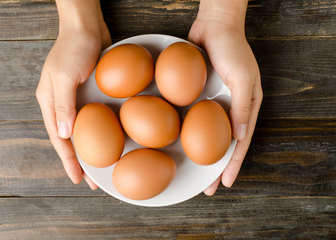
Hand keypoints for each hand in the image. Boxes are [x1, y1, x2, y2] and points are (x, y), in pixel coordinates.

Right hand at [36, 0, 110, 188]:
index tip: (78, 179)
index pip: (58, 139)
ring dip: (91, 149)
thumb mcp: (64, 76)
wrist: (86, 27)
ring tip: (101, 166)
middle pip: (70, 140)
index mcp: (50, 103)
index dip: (69, 161)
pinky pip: (93, 119)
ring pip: (83, 132)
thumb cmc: (74, 48)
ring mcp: (76, 99)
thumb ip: (63, 105)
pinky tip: (108, 140)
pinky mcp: (90, 94)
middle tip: (92, 180)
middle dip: (80, 161)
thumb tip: (63, 134)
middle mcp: (62, 104)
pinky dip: (99, 133)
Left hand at [188, 0, 262, 194]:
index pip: (240, 144)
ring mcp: (214, 104)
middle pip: (223, 145)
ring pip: (207, 137)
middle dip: (216, 168)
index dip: (233, 165)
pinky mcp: (199, 96)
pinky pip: (195, 120)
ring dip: (202, 156)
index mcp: (246, 107)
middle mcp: (230, 109)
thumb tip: (239, 137)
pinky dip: (191, 134)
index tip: (225, 184)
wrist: (213, 26)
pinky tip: (181, 145)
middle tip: (207, 188)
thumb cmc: (231, 49)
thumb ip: (241, 107)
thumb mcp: (241, 77)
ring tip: (193, 173)